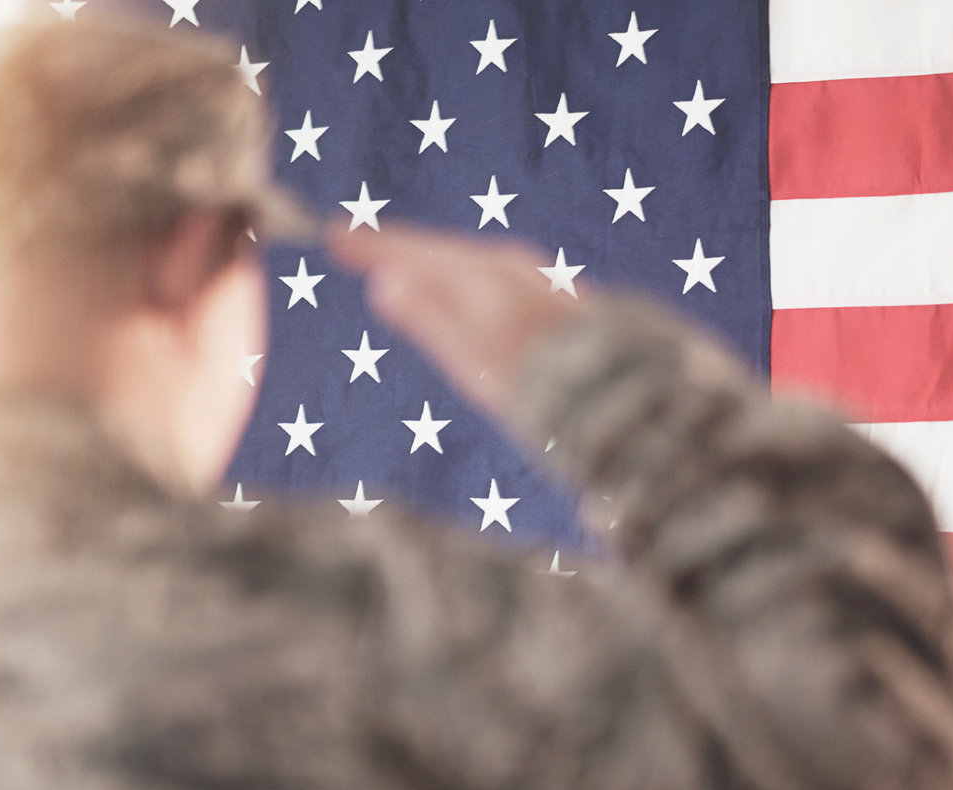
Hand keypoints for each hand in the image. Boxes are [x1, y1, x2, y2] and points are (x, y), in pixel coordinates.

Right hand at [329, 222, 587, 414]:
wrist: (620, 392)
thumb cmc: (538, 385)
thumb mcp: (473, 360)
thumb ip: (430, 319)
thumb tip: (384, 283)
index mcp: (483, 277)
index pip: (414, 252)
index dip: (373, 246)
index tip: (332, 235)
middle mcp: (511, 267)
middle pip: (441, 251)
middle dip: (398, 246)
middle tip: (353, 241)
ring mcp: (537, 279)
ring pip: (470, 260)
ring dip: (432, 258)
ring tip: (401, 261)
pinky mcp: (555, 297)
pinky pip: (494, 274)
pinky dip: (466, 274)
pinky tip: (465, 288)